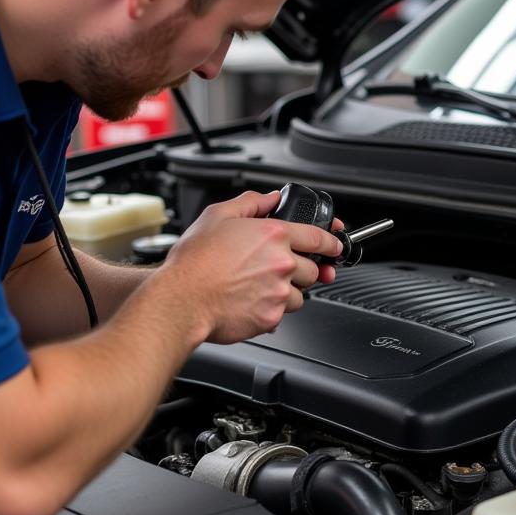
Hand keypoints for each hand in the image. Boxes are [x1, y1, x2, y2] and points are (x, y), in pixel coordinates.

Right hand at [158, 190, 341, 343]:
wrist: (180, 300)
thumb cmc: (194, 262)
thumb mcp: (218, 216)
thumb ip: (251, 202)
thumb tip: (271, 198)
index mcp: (273, 235)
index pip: (319, 238)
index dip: (331, 242)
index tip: (335, 247)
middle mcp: (282, 263)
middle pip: (313, 269)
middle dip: (302, 270)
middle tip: (280, 271)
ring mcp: (279, 292)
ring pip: (302, 295)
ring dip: (288, 292)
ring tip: (260, 287)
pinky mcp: (272, 317)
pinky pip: (284, 314)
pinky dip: (273, 310)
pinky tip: (252, 301)